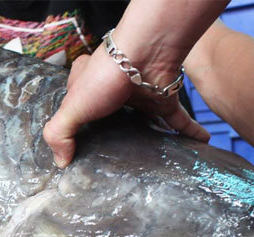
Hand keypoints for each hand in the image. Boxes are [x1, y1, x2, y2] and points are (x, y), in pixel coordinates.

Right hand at [43, 50, 208, 168]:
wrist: (145, 54)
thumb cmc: (104, 77)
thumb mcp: (71, 108)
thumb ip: (59, 135)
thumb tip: (61, 163)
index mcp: (86, 87)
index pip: (77, 110)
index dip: (76, 128)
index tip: (79, 152)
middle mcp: (114, 91)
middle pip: (111, 119)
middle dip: (112, 138)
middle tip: (112, 164)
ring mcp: (140, 96)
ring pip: (144, 124)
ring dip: (148, 140)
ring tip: (148, 164)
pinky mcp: (164, 100)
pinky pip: (178, 122)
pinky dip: (188, 134)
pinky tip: (194, 147)